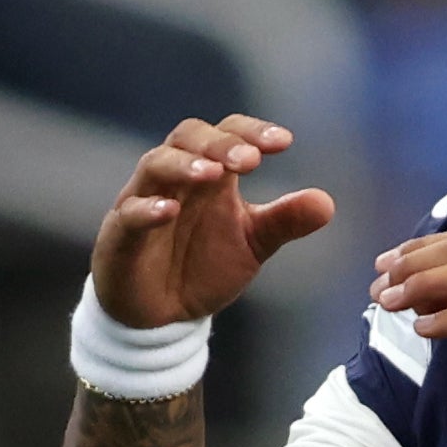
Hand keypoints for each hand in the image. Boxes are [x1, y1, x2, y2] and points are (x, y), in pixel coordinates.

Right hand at [88, 113, 334, 327]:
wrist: (165, 315)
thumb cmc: (204, 266)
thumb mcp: (253, 243)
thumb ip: (284, 221)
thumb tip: (326, 202)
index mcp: (209, 175)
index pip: (226, 133)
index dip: (251, 131)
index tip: (284, 142)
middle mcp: (174, 179)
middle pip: (188, 137)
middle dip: (219, 143)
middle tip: (251, 160)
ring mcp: (142, 202)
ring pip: (154, 165)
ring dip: (183, 165)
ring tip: (211, 174)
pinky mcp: (120, 236)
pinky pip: (128, 215)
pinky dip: (146, 209)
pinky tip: (168, 211)